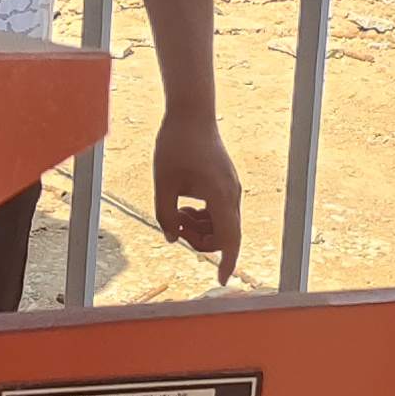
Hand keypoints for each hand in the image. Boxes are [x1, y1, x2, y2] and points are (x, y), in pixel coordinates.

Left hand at [153, 115, 242, 284]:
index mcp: (219, 195)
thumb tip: (172, 239)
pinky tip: (184, 207)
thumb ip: (165, 216)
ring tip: (176, 213)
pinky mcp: (226, 184)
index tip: (221, 282)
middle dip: (199, 241)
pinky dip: (203, 218)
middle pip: (224, 236)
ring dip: (199, 229)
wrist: (192, 113)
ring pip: (222, 225)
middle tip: (174, 224)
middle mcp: (231, 194)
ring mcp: (231, 189)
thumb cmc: (175, 144)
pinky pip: (220, 213)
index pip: (230, 239)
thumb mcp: (163, 183)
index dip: (227, 262)